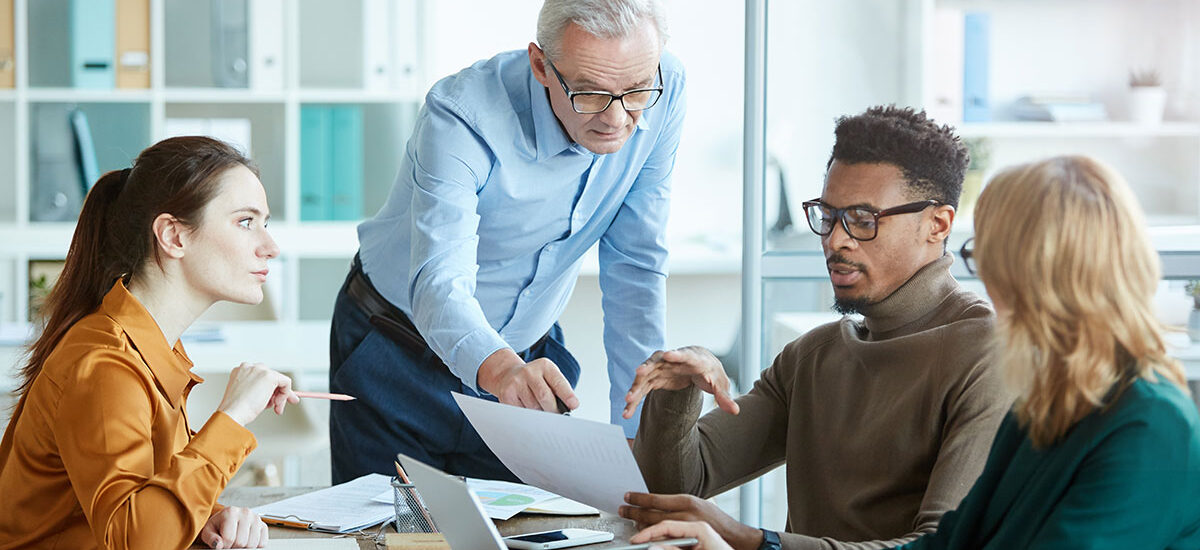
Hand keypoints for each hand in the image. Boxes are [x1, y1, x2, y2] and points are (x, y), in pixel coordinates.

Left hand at [199, 506, 267, 548]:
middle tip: (229, 542)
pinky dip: (254, 545)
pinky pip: (262, 543)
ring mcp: (256, 518)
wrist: (226, 520)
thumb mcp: (208, 531)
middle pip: (241, 542)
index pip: (229, 538)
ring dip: (244, 547)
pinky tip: (246, 539)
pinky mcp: (263, 525)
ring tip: (237, 540)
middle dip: (234, 546)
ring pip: (252, 544)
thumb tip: (219, 545)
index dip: (224, 546)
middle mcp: (246, 513)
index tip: (221, 542)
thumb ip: (210, 538)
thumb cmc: (217, 526)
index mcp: (231, 512)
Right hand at [216, 363, 298, 425]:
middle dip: (278, 393)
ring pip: (279, 381)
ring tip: (276, 408)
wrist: (233, 413)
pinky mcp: (269, 375)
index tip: (274, 400)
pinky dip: (285, 394)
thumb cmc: (237, 410)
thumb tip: (277, 396)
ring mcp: (259, 370)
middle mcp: (249, 367)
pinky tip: (277, 403)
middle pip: (271, 378)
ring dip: (281, 396)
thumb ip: (261, 391)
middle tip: (279, 405)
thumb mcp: (248, 396)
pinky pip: (286, 382)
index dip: (269, 390)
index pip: (261, 378)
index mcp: (241, 371)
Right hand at [477, 348, 578, 412]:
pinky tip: (526, 406)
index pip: (558, 382)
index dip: (567, 395)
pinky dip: (527, 414)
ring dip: (539, 413)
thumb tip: (568, 408)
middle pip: (544, 396)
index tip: (574, 405)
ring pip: (532, 407)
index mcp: (545, 366)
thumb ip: (559, 390)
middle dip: (553, 410)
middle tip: (556, 416)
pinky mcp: (507, 393)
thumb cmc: (535, 380)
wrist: (508, 375)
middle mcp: (529, 371)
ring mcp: (516, 382)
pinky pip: (521, 411)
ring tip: (538, 407)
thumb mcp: (548, 377)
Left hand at [620, 493, 761, 549]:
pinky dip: (651, 534)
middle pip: (651, 513)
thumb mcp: (699, 503)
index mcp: (686, 501)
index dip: (639, 498)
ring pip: (654, 527)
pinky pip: (662, 537)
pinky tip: (644, 532)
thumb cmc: (716, 518)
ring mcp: (684, 529)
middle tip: (622, 509)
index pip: (656, 499)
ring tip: (631, 520)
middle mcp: (684, 514)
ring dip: (640, 523)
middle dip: (634, 511)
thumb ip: (680, 503)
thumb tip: (658, 502)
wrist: (733, 536)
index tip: (628, 496)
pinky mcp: (685, 539)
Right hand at [622, 346, 738, 419]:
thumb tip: (735, 411)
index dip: (676, 355)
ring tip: (628, 400)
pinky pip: (642, 389)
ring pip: (645, 376)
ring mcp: (661, 368)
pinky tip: (626, 412)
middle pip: (658, 362)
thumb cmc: (710, 371)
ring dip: (636, 387)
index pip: (685, 355)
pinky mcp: (655, 378)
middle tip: (639, 372)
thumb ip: (724, 396)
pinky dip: (634, 399)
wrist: (699, 365)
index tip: (668, 354)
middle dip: (648, 367)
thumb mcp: (720, 383)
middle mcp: (672, 360)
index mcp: (692, 358)